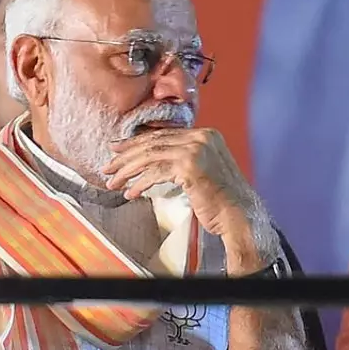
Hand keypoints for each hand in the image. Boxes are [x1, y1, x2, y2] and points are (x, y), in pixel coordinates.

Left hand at [103, 127, 264, 241]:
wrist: (240, 215)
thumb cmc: (223, 199)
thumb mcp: (205, 170)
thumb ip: (185, 158)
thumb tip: (155, 159)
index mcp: (207, 134)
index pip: (164, 134)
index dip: (137, 141)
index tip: (118, 149)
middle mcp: (202, 137)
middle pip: (154, 142)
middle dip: (126, 155)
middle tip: (108, 165)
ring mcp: (196, 150)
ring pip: (151, 156)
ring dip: (128, 171)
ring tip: (113, 182)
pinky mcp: (189, 167)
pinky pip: (155, 173)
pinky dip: (139, 184)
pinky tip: (130, 193)